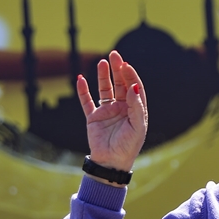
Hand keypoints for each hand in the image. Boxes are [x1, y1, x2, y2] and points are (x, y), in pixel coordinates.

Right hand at [78, 50, 148, 173]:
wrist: (111, 163)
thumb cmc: (128, 146)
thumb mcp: (137, 126)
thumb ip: (136, 106)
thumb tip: (134, 86)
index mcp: (135, 109)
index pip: (134, 87)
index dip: (130, 75)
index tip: (126, 65)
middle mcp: (122, 108)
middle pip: (120, 84)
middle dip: (117, 69)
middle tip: (114, 55)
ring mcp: (107, 112)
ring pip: (105, 89)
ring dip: (103, 76)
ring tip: (102, 62)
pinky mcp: (94, 118)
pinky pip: (87, 102)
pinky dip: (83, 91)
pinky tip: (81, 79)